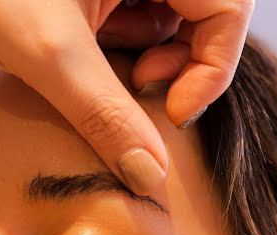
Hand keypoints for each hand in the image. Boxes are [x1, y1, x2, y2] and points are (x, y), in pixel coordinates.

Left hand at [0, 0, 252, 194]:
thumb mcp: (47, 54)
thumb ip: (104, 115)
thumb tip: (152, 175)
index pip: (229, 8)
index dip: (212, 66)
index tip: (169, 108)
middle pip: (203, 19)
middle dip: (174, 66)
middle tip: (132, 88)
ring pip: (165, 26)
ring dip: (140, 65)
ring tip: (92, 75)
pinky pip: (129, 27)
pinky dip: (114, 59)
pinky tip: (77, 67)